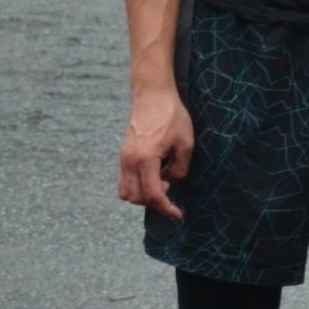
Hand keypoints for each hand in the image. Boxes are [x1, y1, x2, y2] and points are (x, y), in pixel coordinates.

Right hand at [119, 84, 194, 221]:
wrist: (152, 94)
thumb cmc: (171, 115)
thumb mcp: (185, 143)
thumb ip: (180, 168)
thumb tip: (170, 180)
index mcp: (145, 158)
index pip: (153, 195)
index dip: (166, 209)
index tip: (178, 215)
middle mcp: (129, 160)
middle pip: (136, 198)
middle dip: (154, 202)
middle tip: (170, 189)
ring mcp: (123, 157)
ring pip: (126, 192)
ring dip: (143, 195)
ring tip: (160, 180)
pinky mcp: (123, 154)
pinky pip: (124, 180)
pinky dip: (136, 186)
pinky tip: (152, 174)